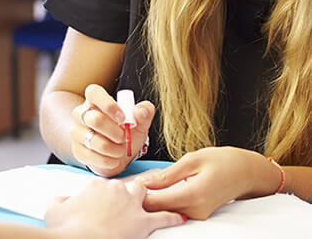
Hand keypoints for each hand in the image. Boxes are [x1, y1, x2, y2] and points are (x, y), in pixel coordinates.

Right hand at [45, 179, 184, 238]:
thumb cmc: (66, 227)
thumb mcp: (54, 210)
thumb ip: (58, 201)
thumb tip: (60, 199)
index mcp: (97, 186)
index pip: (107, 186)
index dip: (108, 196)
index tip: (106, 203)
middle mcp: (116, 190)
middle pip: (129, 186)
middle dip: (131, 193)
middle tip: (131, 202)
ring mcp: (130, 204)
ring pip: (146, 194)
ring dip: (151, 198)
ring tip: (157, 201)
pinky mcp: (141, 221)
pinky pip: (162, 217)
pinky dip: (172, 217)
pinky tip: (180, 217)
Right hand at [71, 84, 154, 176]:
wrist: (117, 154)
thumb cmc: (126, 132)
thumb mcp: (140, 122)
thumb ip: (145, 112)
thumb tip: (141, 111)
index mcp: (95, 100)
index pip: (93, 92)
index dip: (108, 105)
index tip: (123, 118)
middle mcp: (81, 113)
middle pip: (95, 120)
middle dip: (115, 132)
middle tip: (124, 137)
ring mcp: (76, 132)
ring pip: (94, 141)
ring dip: (114, 149)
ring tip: (120, 150)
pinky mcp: (77, 150)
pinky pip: (91, 157)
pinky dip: (108, 160)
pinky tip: (113, 159)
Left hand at [139, 146, 279, 219]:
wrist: (246, 172)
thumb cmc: (222, 161)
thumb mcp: (192, 160)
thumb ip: (168, 175)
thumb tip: (145, 183)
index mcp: (193, 195)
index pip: (156, 203)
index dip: (139, 195)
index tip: (129, 185)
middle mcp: (195, 210)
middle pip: (159, 210)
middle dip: (144, 198)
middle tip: (133, 183)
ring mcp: (198, 215)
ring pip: (167, 210)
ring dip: (155, 198)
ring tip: (145, 183)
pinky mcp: (199, 214)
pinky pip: (176, 208)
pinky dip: (166, 199)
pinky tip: (161, 187)